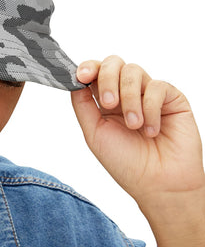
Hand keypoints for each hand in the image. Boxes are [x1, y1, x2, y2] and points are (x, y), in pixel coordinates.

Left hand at [71, 56, 204, 246]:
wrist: (157, 183)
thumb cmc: (126, 163)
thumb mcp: (93, 133)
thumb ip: (82, 105)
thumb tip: (74, 81)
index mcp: (105, 102)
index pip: (95, 72)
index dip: (88, 68)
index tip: (81, 75)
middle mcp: (126, 94)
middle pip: (113, 63)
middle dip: (107, 79)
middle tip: (108, 104)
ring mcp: (148, 94)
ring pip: (134, 71)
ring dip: (129, 98)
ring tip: (133, 125)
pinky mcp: (171, 98)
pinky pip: (157, 86)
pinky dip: (150, 108)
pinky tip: (151, 130)